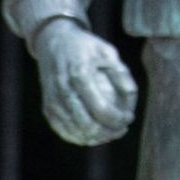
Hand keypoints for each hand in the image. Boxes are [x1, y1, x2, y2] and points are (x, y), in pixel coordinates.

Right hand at [34, 21, 138, 146]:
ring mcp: (53, 101)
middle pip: (87, 125)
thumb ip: (122, 75)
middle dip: (109, 133)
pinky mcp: (47, 108)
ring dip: (97, 138)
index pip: (101, 108)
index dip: (118, 119)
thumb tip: (131, 102)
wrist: (53, 41)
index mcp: (80, 74)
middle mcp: (63, 90)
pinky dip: (81, 137)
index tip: (129, 118)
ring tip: (112, 132)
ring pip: (75, 132)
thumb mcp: (108, 52)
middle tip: (122, 129)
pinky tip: (96, 135)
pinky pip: (63, 131)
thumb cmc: (86, 47)